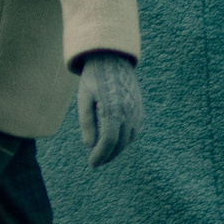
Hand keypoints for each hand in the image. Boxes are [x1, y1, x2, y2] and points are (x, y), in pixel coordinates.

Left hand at [76, 51, 142, 167]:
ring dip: (117, 149)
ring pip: (129, 138)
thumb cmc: (93, 79)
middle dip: (108, 155)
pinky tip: (115, 141)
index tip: (92, 163)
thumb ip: (87, 123)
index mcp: (113, 110)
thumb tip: (90, 145)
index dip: (101, 155)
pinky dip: (125, 139)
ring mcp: (137, 111)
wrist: (111, 60)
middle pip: (120, 143)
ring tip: (104, 153)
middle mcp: (129, 112)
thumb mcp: (84, 99)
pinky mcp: (140, 108)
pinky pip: (135, 130)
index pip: (108, 141)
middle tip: (96, 162)